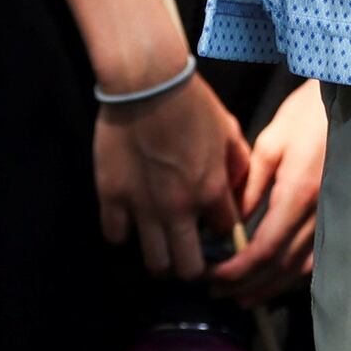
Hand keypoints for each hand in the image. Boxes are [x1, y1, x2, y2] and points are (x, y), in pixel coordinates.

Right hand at [89, 80, 248, 279]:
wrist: (146, 82)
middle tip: (188, 254)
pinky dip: (123, 234)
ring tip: (159, 245)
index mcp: (211, 191)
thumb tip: (237, 190)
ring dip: (159, 259)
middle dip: (191, 267)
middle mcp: (178, 207)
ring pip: (153, 263)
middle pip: (188, 268)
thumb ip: (238, 165)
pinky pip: (115, 236)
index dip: (221, 233)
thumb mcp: (229, 129)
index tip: (213, 226)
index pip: (224, 234)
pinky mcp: (112, 196)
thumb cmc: (190, 101)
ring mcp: (143, 206)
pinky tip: (129, 221)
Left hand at [213, 82, 327, 305]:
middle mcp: (321, 210)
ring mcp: (335, 215)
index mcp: (300, 191)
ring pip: (301, 268)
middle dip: (248, 285)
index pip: (266, 248)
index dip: (239, 270)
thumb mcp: (271, 142)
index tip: (214, 278)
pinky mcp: (341, 215)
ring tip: (242, 297)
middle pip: (282, 265)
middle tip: (219, 293)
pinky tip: (273, 281)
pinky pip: (316, 257)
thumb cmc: (309, 112)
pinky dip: (292, 275)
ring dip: (269, 287)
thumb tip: (231, 224)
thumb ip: (249, 186)